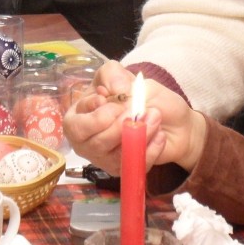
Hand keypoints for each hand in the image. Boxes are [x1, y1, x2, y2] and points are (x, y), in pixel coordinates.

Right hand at [63, 61, 206, 174]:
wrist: (166, 114)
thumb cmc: (137, 94)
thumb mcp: (121, 75)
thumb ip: (113, 76)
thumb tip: (116, 91)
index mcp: (78, 117)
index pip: (76, 126)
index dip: (96, 115)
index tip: (111, 100)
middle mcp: (86, 142)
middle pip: (97, 143)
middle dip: (120, 125)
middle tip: (137, 109)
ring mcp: (105, 159)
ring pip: (117, 156)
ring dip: (139, 134)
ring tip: (154, 116)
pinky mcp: (126, 169)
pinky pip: (136, 164)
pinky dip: (150, 148)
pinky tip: (159, 133)